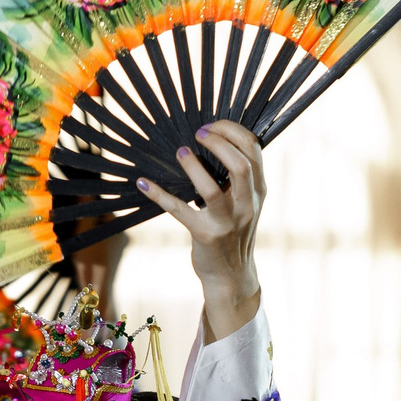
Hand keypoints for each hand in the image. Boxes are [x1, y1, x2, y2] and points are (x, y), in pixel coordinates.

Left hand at [136, 119, 262, 342]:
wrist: (232, 275)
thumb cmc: (234, 232)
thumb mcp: (246, 203)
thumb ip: (239, 177)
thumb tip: (214, 140)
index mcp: (258, 191)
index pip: (253, 149)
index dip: (232, 130)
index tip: (212, 125)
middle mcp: (246, 204)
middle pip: (240, 164)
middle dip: (218, 142)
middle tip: (198, 133)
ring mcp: (226, 221)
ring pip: (210, 189)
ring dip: (192, 166)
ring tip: (180, 152)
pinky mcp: (205, 235)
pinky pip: (179, 211)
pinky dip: (159, 195)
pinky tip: (143, 183)